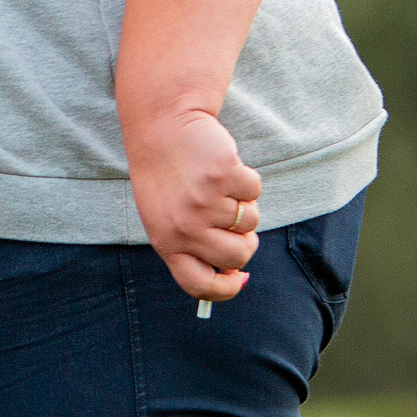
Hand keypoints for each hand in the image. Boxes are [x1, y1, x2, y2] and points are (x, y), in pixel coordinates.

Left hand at [126, 106, 262, 303]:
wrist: (162, 127)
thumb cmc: (166, 178)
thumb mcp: (165, 217)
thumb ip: (193, 248)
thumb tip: (238, 276)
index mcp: (166, 242)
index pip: (199, 284)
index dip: (224, 289)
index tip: (238, 278)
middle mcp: (184, 226)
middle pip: (238, 256)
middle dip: (245, 242)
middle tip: (232, 221)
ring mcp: (205, 201)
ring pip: (251, 222)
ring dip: (243, 205)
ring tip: (216, 186)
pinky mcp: (224, 174)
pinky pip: (255, 191)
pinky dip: (246, 179)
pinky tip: (222, 168)